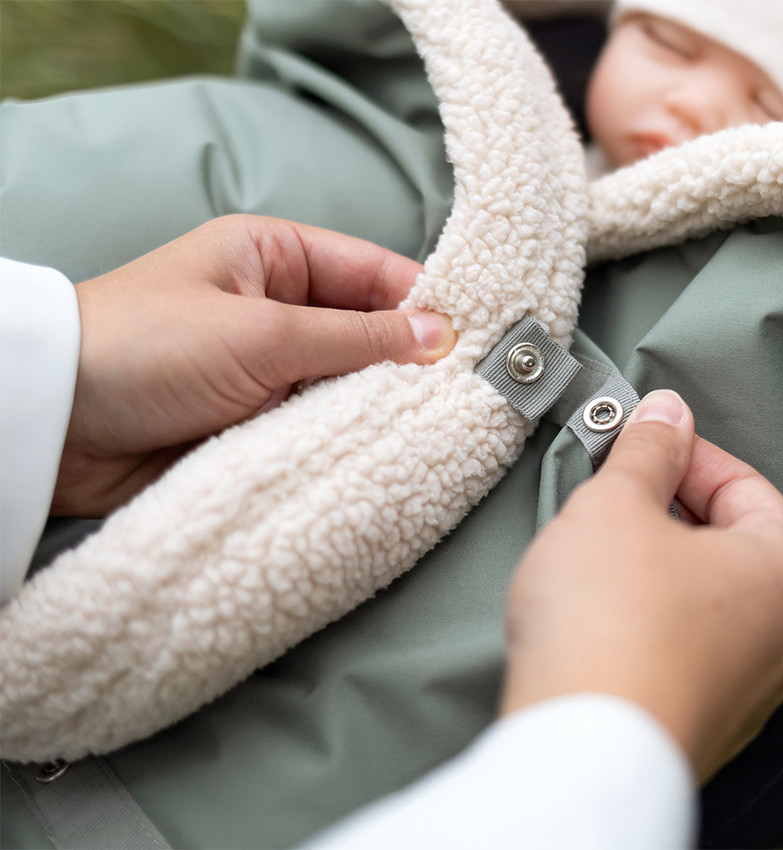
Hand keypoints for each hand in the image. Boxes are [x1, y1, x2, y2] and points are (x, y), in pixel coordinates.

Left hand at [53, 215, 455, 516]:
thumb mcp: (259, 332)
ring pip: (347, 381)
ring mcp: (268, 367)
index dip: (424, 300)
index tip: (477, 336)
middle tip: (467, 391)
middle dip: (409, 358)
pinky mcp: (257, 418)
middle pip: (365, 328)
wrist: (57, 424)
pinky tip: (387, 450)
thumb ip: (353, 337)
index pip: (371, 270)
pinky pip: (319, 422)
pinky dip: (348, 434)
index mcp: (272, 256)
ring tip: (440, 426)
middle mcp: (276, 307)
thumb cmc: (144, 347)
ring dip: (380, 402)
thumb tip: (440, 334)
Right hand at [501, 390, 782, 781]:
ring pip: (698, 587)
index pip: (739, 481)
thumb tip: (664, 413)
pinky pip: (679, 636)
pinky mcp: (702, 713)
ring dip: (646, 557)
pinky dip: (642, 608)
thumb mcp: (616, 505)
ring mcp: (746, 682)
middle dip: (659, 505)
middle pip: (722, 535)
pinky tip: (596, 609)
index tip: (631, 442)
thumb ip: (645, 450)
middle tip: (604, 493)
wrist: (578, 745)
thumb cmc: (607, 622)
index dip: (676, 451)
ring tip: (591, 552)